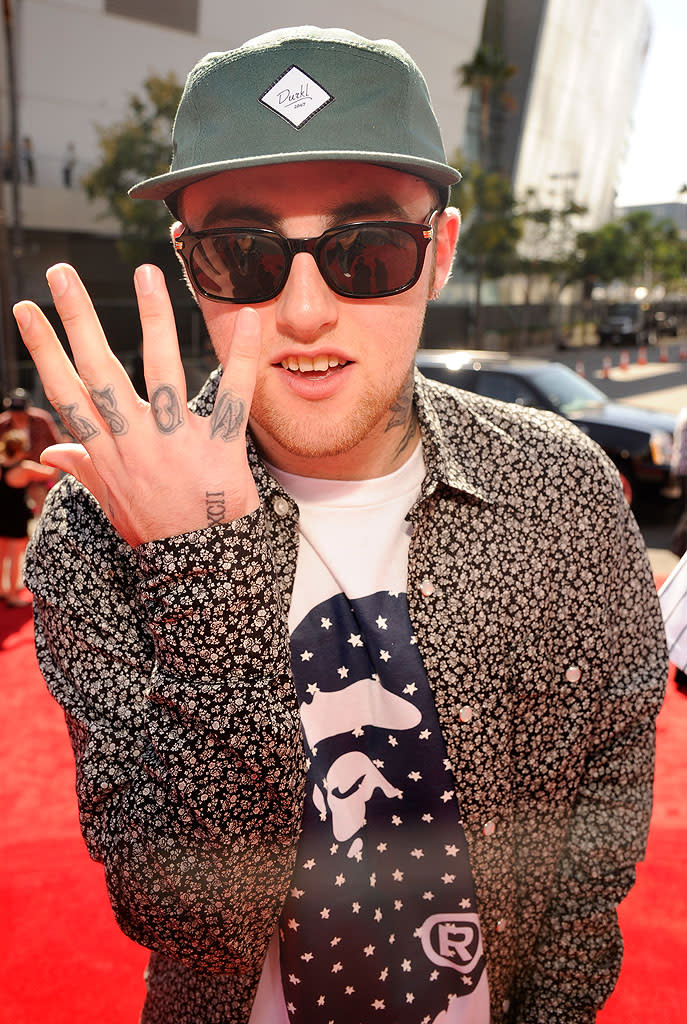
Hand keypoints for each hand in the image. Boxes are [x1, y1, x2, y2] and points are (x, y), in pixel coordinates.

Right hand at [13, 263, 260, 546]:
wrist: (200, 567)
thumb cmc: (157, 531)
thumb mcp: (112, 505)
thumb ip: (84, 470)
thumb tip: (49, 454)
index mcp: (107, 452)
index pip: (67, 392)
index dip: (45, 350)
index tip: (27, 310)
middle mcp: (135, 441)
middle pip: (100, 371)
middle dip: (79, 319)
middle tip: (61, 272)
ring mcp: (176, 442)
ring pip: (162, 372)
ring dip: (153, 319)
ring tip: (145, 271)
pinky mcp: (220, 448)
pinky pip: (234, 399)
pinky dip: (243, 359)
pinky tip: (247, 318)